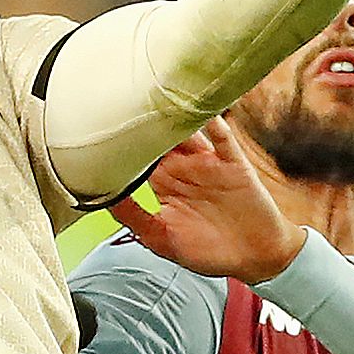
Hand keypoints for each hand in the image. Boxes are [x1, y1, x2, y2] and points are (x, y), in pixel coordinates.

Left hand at [108, 117, 304, 285]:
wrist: (256, 258)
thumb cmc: (208, 251)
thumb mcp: (162, 239)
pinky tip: (204, 112)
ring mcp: (208, 164)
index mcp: (164, 183)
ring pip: (188, 133)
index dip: (121, 143)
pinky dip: (215, 124)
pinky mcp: (233, 165)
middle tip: (120, 99)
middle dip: (143, 120)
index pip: (137, 156)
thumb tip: (98, 198)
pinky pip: (223, 140)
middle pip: (159, 137)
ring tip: (156, 96)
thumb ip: (133, 217)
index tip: (98, 127)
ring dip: (175, 116)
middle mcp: (184, 168)